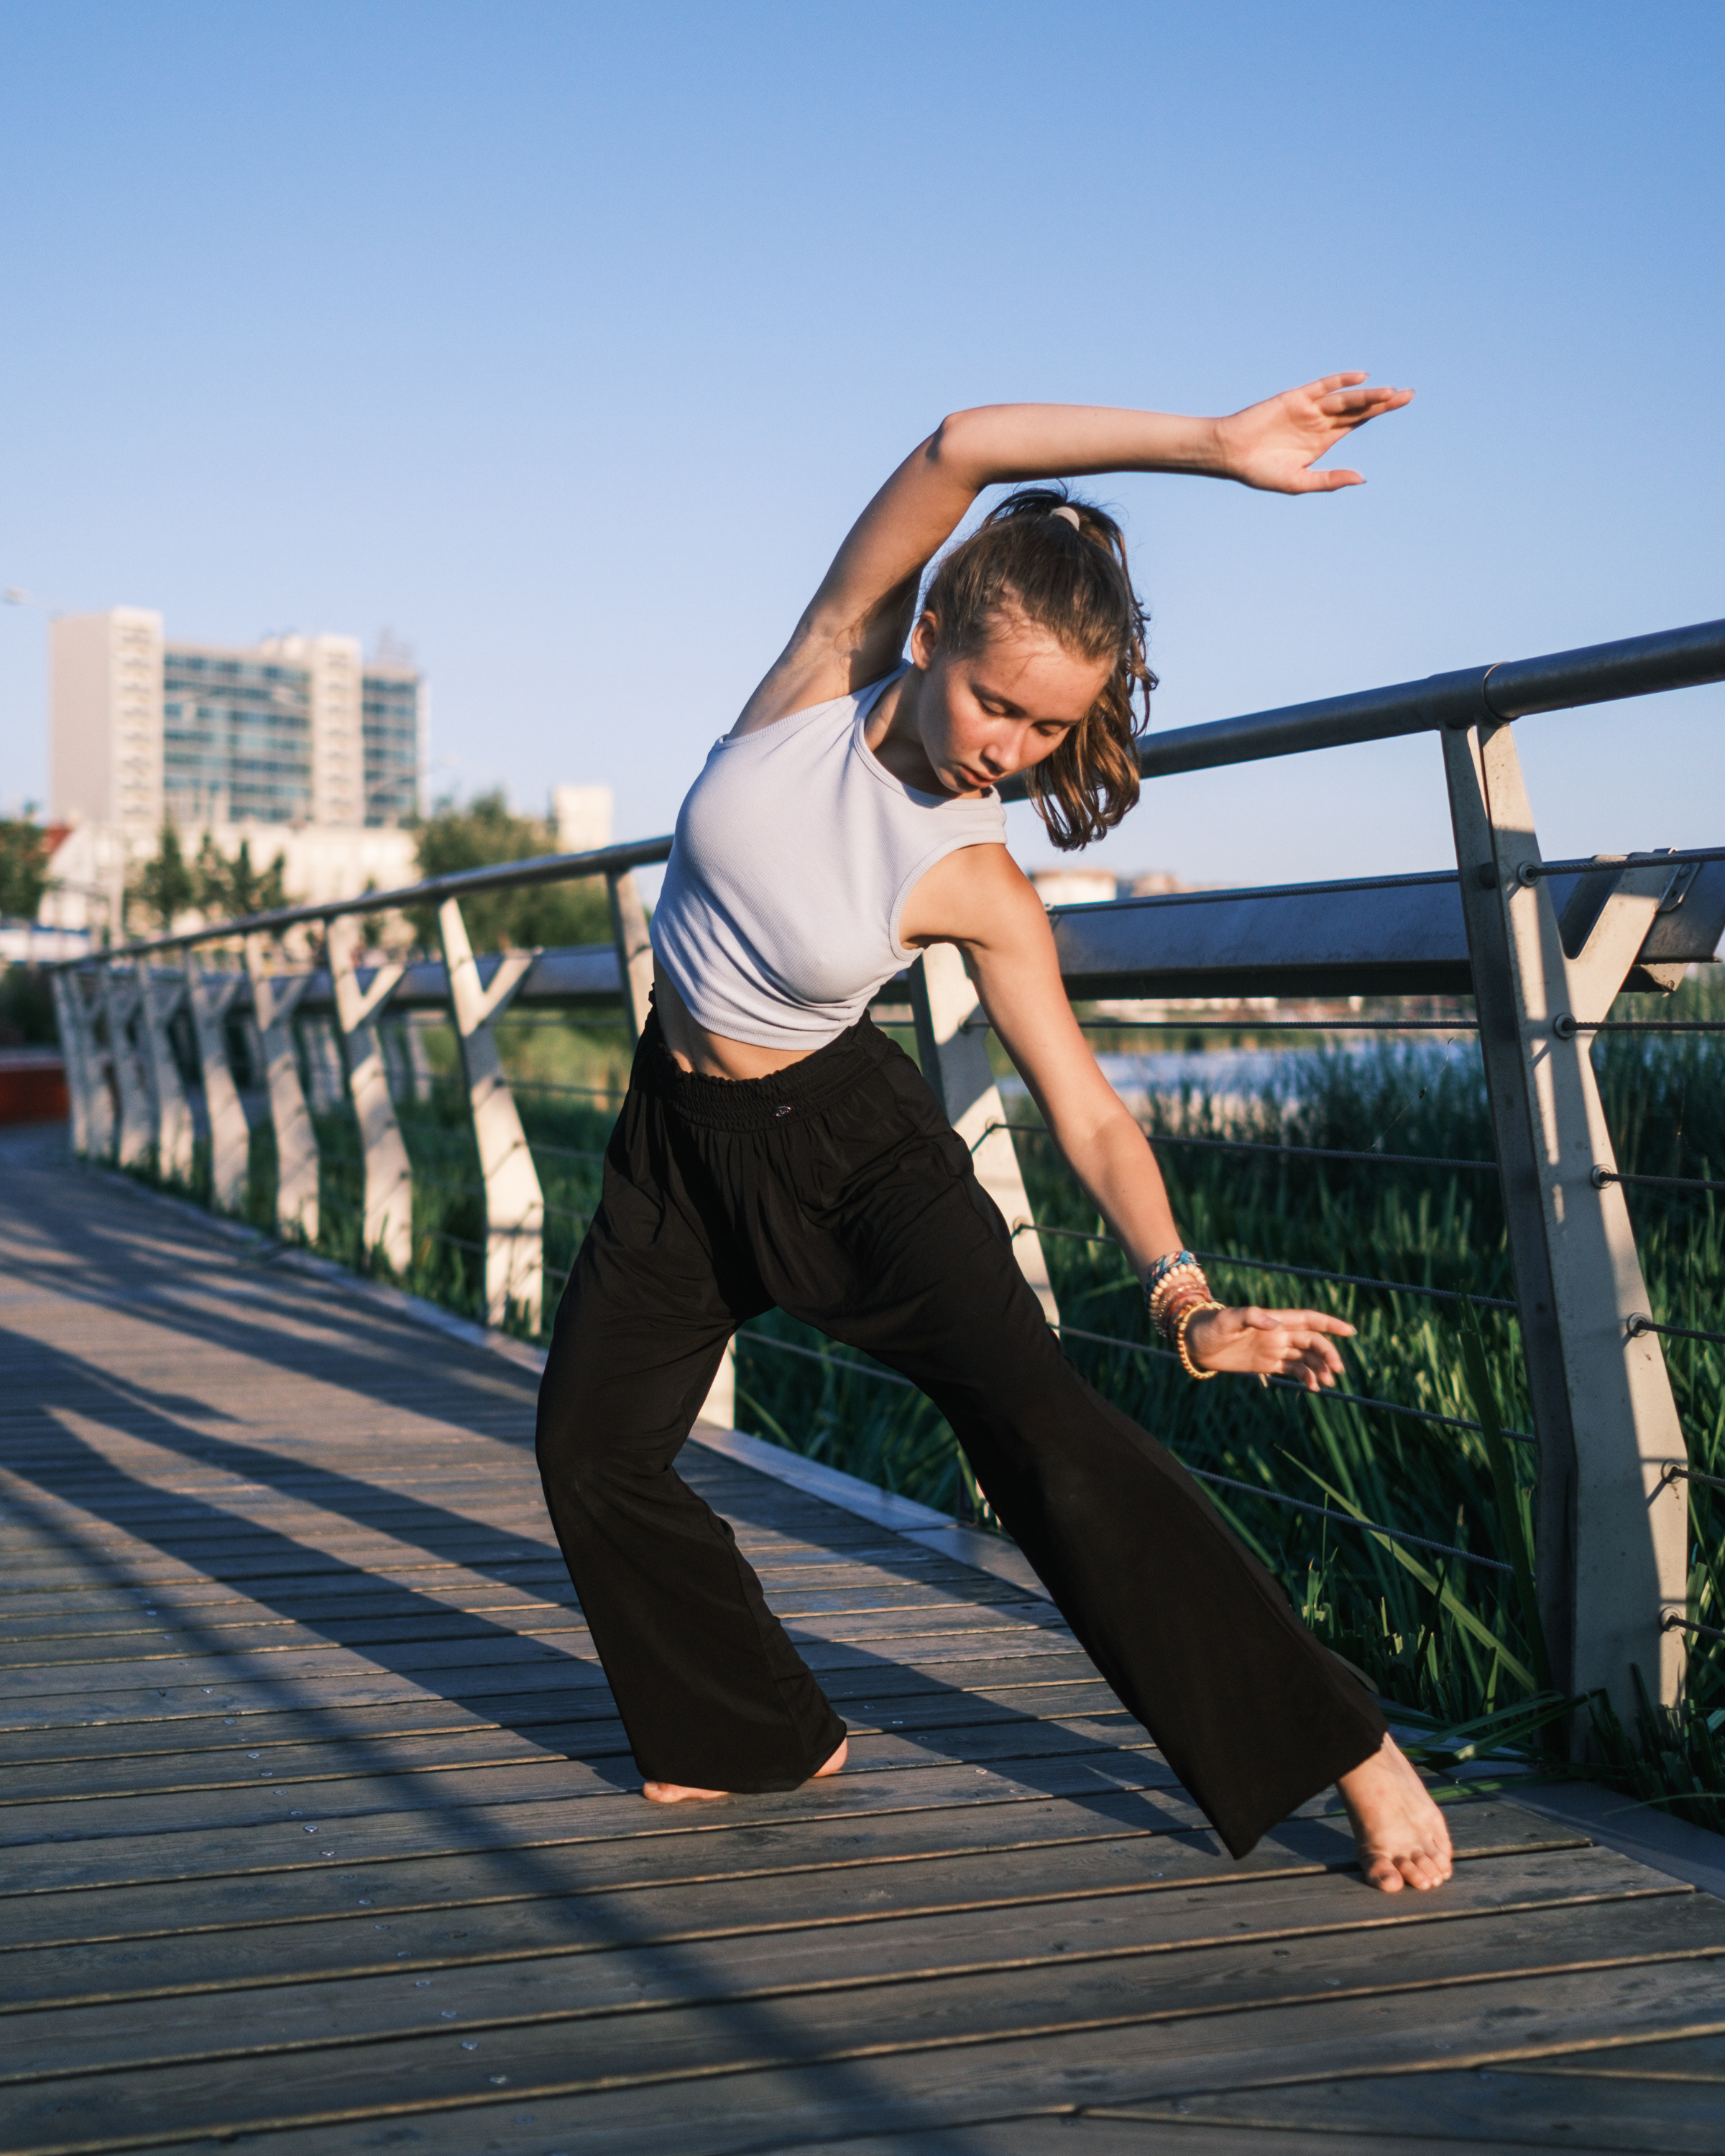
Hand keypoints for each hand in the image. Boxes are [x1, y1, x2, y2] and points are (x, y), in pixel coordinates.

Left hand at [1184, 1304, 1354, 1388]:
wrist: (1196, 1342)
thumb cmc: (1210, 1326)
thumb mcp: (1227, 1320)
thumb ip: (1250, 1317)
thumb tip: (1274, 1323)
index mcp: (1274, 1319)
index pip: (1308, 1319)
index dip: (1330, 1324)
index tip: (1350, 1331)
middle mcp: (1279, 1333)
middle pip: (1312, 1342)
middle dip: (1328, 1354)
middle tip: (1337, 1371)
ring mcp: (1275, 1348)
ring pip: (1306, 1358)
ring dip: (1320, 1368)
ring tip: (1327, 1383)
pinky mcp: (1269, 1363)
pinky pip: (1293, 1370)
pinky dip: (1306, 1377)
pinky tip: (1313, 1387)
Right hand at [1214, 372, 1412, 493]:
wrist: (1231, 455)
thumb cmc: (1260, 472)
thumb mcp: (1298, 482)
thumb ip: (1329, 480)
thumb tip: (1362, 478)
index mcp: (1323, 440)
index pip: (1358, 423)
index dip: (1380, 412)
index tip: (1403, 403)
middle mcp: (1320, 422)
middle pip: (1358, 409)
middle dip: (1383, 402)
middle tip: (1409, 395)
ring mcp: (1309, 409)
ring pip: (1345, 400)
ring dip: (1367, 396)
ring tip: (1391, 393)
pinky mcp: (1295, 398)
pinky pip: (1322, 387)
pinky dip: (1340, 381)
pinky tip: (1360, 378)